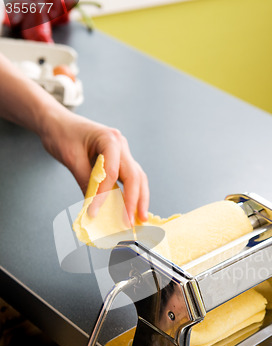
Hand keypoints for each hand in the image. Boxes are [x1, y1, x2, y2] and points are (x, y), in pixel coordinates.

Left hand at [40, 110, 148, 225]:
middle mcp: (121, 145)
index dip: (105, 194)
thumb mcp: (71, 158)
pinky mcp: (119, 160)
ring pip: (138, 178)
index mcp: (110, 139)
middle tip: (130, 222)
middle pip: (135, 176)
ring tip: (139, 219)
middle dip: (134, 201)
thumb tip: (93, 207)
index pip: (112, 172)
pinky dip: (132, 194)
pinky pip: (130, 178)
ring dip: (139, 199)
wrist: (57, 122)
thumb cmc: (62, 134)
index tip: (95, 212)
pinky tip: (131, 208)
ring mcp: (123, 152)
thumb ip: (85, 181)